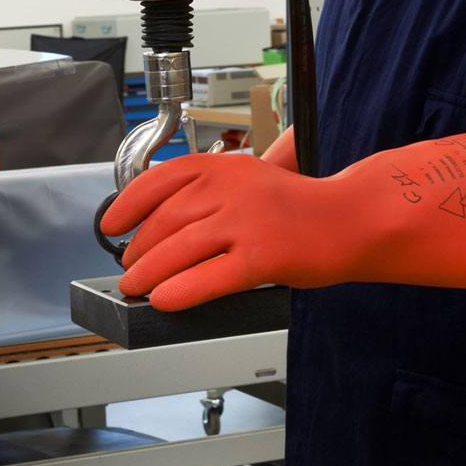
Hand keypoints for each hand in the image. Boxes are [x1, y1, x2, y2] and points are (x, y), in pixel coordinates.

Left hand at [99, 127, 465, 311]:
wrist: (355, 220)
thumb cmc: (305, 206)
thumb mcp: (253, 178)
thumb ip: (213, 189)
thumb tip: (164, 216)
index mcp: (226, 165)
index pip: (159, 180)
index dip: (127, 204)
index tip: (111, 223)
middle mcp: (232, 188)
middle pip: (164, 221)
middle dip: (137, 249)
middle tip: (129, 267)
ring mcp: (248, 222)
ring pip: (178, 250)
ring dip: (148, 273)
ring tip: (137, 287)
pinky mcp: (263, 256)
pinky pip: (209, 277)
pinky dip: (180, 291)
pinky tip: (166, 300)